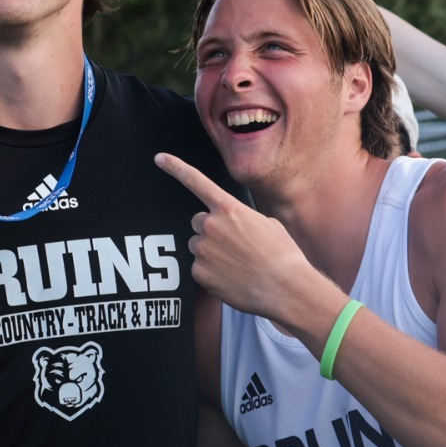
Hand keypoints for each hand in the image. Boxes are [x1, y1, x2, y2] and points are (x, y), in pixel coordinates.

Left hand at [154, 153, 319, 318]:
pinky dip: (212, 273)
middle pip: (198, 222)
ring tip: (237, 264)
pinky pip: (199, 268)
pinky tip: (233, 278)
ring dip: (211, 252)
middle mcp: (211, 225)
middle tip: (233, 245)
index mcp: (229, 208)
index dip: (176, 167)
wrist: (285, 289)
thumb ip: (242, 218)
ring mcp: (202, 250)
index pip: (197, 181)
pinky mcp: (198, 272)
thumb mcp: (268, 224)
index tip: (159, 158)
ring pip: (198, 246)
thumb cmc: (283, 255)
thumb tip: (234, 226)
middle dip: (211, 230)